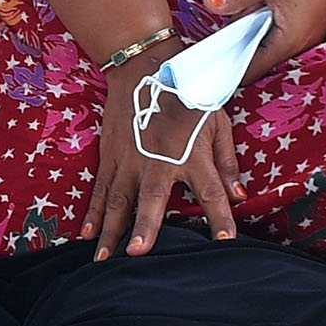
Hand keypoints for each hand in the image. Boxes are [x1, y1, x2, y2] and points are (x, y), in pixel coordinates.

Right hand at [86, 58, 238, 255]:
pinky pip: (100, 189)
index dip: (220, 218)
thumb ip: (227, 161)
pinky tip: (86, 235)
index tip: (225, 243)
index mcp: (191, 154)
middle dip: (145, 225)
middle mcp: (158, 160)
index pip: (211, 192)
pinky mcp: (111, 156)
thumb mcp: (217, 121)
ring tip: (103, 259)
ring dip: (110, 230)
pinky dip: (93, 213)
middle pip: (152, 199)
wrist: (147, 66)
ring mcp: (130, 159)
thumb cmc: (190, 94)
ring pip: (118, 200)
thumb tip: (238, 195)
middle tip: (137, 252)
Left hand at [207, 0, 325, 79]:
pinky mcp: (311, 22)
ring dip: (253, 31)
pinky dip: (266, 23)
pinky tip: (258, 7)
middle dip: (239, 46)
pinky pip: (282, 31)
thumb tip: (211, 4)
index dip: (230, 68)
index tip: (209, 66)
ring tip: (239, 15)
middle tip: (217, 35)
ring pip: (271, 42)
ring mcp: (309, 33)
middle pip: (261, 56)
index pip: (253, 68)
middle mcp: (302, 43)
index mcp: (290, 41)